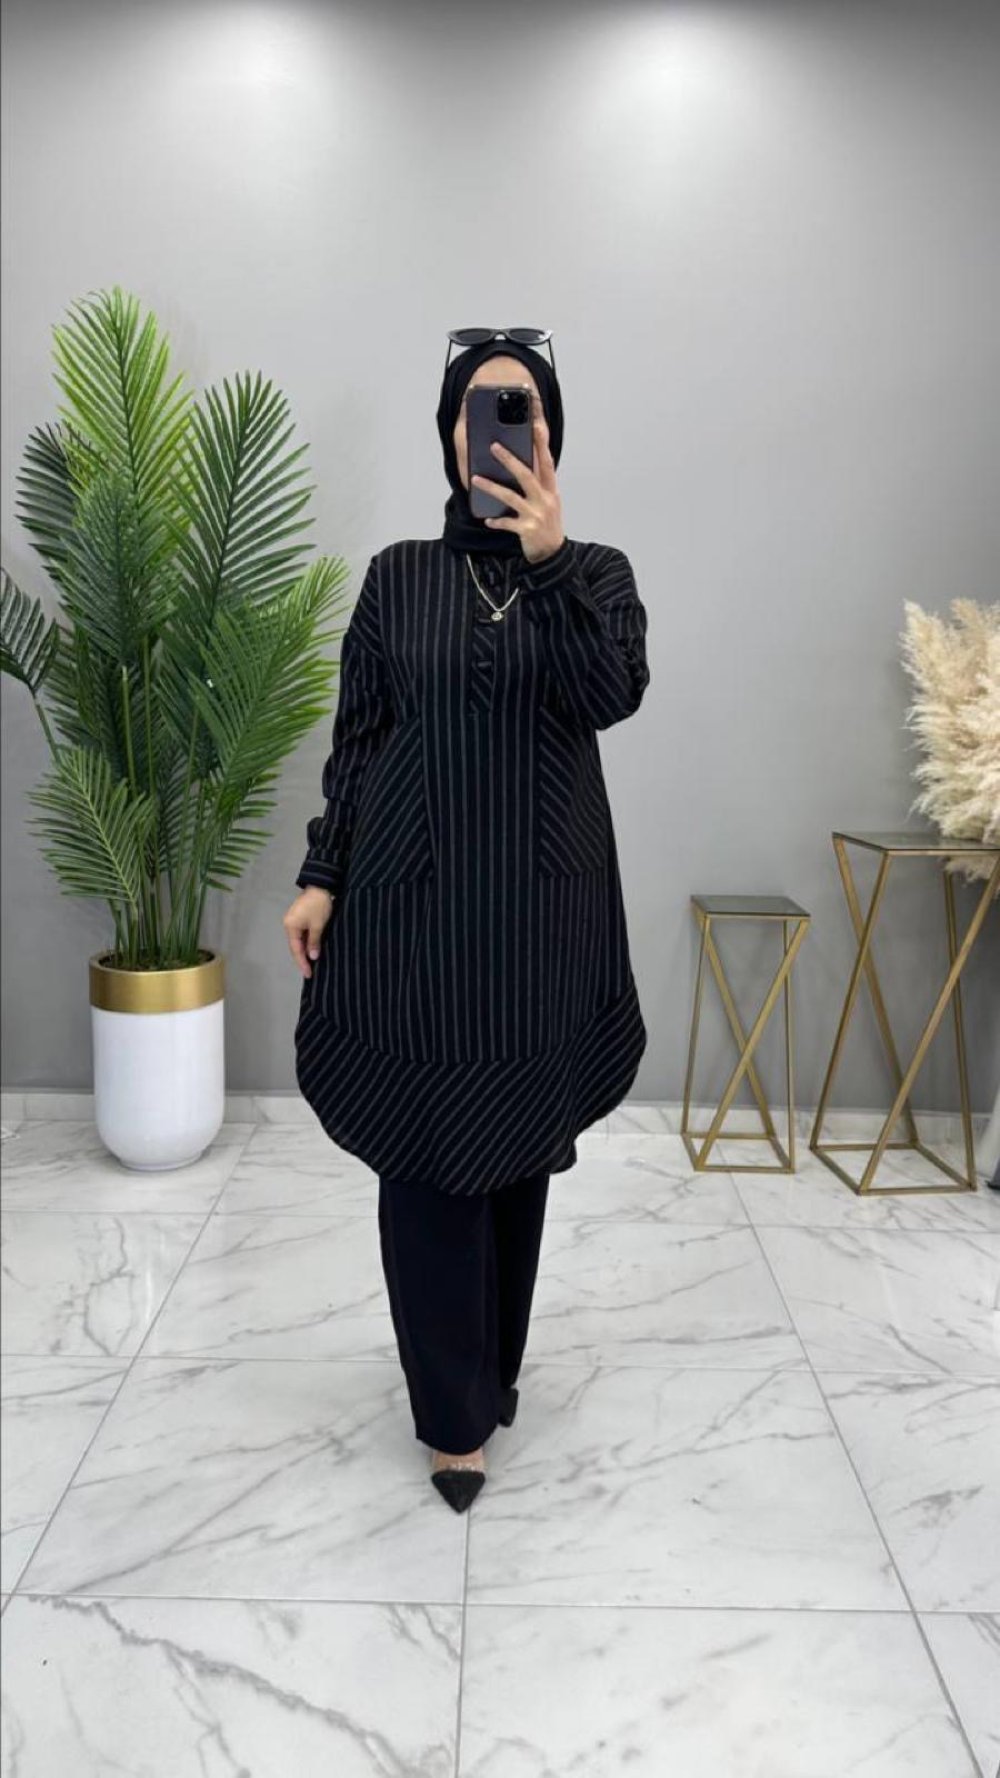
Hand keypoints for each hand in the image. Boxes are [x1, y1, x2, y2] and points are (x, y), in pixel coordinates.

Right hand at [283, 885, 333, 978]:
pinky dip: (306, 943)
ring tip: (311, 964)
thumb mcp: (318, 925)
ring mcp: (293, 921)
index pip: (296, 950)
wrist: (320, 886)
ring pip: (298, 941)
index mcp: (290, 927)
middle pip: (295, 946)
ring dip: (304, 952)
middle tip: (310, 972)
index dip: (302, 962)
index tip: (308, 974)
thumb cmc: (319, 906)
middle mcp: (288, 925)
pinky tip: (311, 950)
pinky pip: (301, 935)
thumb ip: (314, 942)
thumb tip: (312, 957)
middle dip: (302, 959)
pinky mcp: (299, 918)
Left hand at [471, 416, 565, 563]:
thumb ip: (539, 484)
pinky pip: (507, 523)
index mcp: (551, 489)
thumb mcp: (549, 501)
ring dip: (492, 487)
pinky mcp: (527, 530)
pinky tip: (487, 519)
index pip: (546, 461)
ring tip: (476, 479)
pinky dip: (497, 521)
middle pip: (527, 474)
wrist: (553, 554)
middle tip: (494, 446)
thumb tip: (521, 464)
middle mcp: (545, 500)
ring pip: (511, 497)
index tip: (535, 425)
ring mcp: (536, 515)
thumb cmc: (548, 525)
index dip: (541, 443)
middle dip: (510, 460)